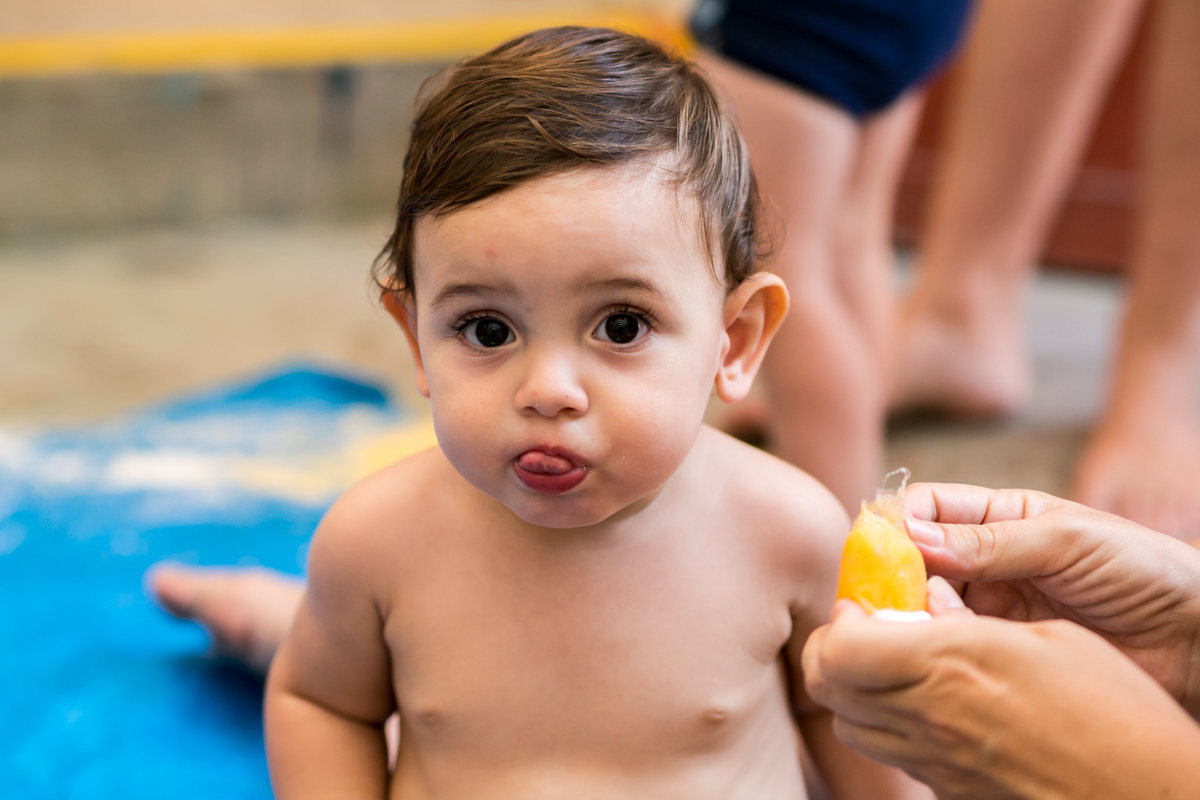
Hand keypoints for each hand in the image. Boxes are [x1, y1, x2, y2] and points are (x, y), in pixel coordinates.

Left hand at [802, 596, 1199, 799]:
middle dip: (832, 650)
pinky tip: (928, 705)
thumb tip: (927, 598)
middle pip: (827, 685)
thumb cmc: (1111, 708)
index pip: (838, 646)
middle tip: (866, 629)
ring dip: (854, 688)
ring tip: (893, 665)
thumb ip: (970, 618)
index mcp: (948, 666)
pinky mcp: (948, 789)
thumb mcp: (1046, 637)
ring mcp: (934, 762)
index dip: (840, 619)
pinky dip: (889, 724)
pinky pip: (891, 753)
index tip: (864, 604)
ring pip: (849, 724)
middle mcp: (928, 717)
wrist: (1145, 793)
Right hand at [902, 483, 1199, 717]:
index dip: (896, 521)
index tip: (880, 543)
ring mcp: (989, 611)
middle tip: (891, 592)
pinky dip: (936, 646)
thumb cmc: (1144, 571)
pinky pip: (950, 646)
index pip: (925, 508)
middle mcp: (983, 563)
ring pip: (922, 605)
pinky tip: (949, 648)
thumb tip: (909, 534)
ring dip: (913, 611)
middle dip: (894, 572)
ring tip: (931, 619)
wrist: (1196, 640)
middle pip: (911, 560)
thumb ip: (989, 541)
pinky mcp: (998, 655)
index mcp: (998, 518)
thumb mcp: (1067, 540)